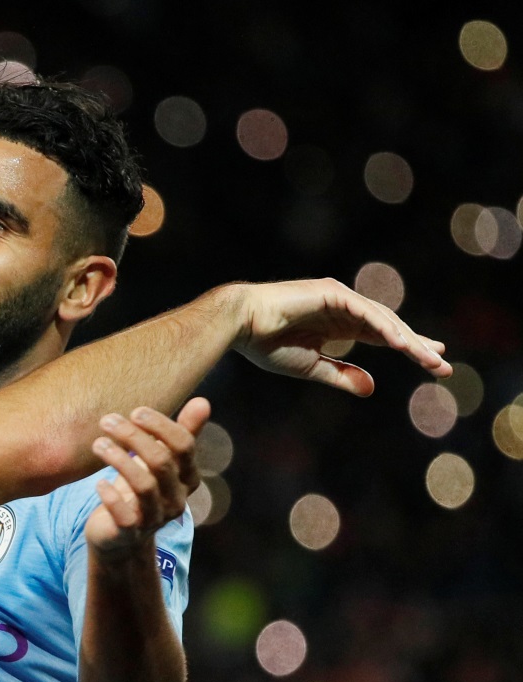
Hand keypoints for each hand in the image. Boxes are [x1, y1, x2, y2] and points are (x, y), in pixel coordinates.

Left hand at [84, 398, 208, 557]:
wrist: (119, 537)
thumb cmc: (139, 489)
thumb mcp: (159, 460)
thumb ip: (180, 433)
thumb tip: (203, 401)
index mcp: (186, 477)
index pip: (184, 446)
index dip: (161, 426)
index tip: (135, 411)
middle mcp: (176, 498)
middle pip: (161, 461)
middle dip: (133, 436)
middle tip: (107, 420)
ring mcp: (155, 518)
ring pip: (144, 485)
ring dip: (119, 459)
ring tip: (98, 444)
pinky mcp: (130, 533)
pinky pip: (125, 516)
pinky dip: (112, 497)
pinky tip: (99, 483)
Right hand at [224, 278, 450, 394]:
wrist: (239, 324)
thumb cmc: (266, 344)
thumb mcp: (310, 367)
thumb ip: (340, 375)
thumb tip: (373, 388)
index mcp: (337, 323)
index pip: (381, 335)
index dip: (407, 347)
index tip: (431, 361)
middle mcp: (343, 307)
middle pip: (389, 327)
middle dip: (417, 345)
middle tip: (442, 364)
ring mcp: (339, 297)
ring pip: (382, 319)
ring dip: (407, 339)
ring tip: (429, 359)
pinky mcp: (332, 293)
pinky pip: (365, 313)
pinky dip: (384, 328)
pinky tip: (401, 344)